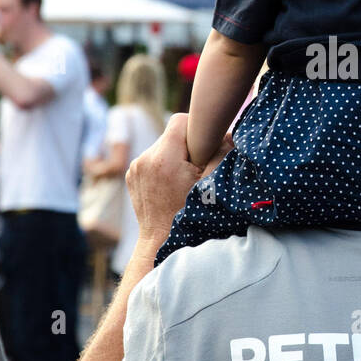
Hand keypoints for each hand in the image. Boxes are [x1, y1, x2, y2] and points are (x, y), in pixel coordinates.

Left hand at [126, 114, 212, 248]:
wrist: (161, 240)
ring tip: (182, 179)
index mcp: (164, 157)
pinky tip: (169, 184)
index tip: (204, 149)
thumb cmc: (189, 214)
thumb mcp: (210, 184)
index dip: (196, 130)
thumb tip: (228, 133)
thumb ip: (220, 154)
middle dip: (186, 146)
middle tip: (196, 168)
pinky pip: (152, 158)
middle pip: (171, 134)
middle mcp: (145, 158)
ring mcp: (135, 167)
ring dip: (174, 156)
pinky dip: (163, 165)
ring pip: (162, 146)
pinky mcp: (131, 174)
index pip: (180, 120)